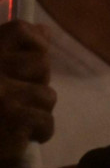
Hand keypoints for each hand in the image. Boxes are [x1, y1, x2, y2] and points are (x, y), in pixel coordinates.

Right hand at [0, 21, 54, 167]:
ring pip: (46, 94)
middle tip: (16, 98)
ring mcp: (2, 92)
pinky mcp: (14, 117)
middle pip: (41, 64)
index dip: (36, 44)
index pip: (20, 31)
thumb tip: (46, 32)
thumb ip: (10, 52)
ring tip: (13, 120)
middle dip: (35, 83)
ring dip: (36, 111)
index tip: (32, 60)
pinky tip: (16, 136)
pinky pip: (46, 120)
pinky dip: (37, 132)